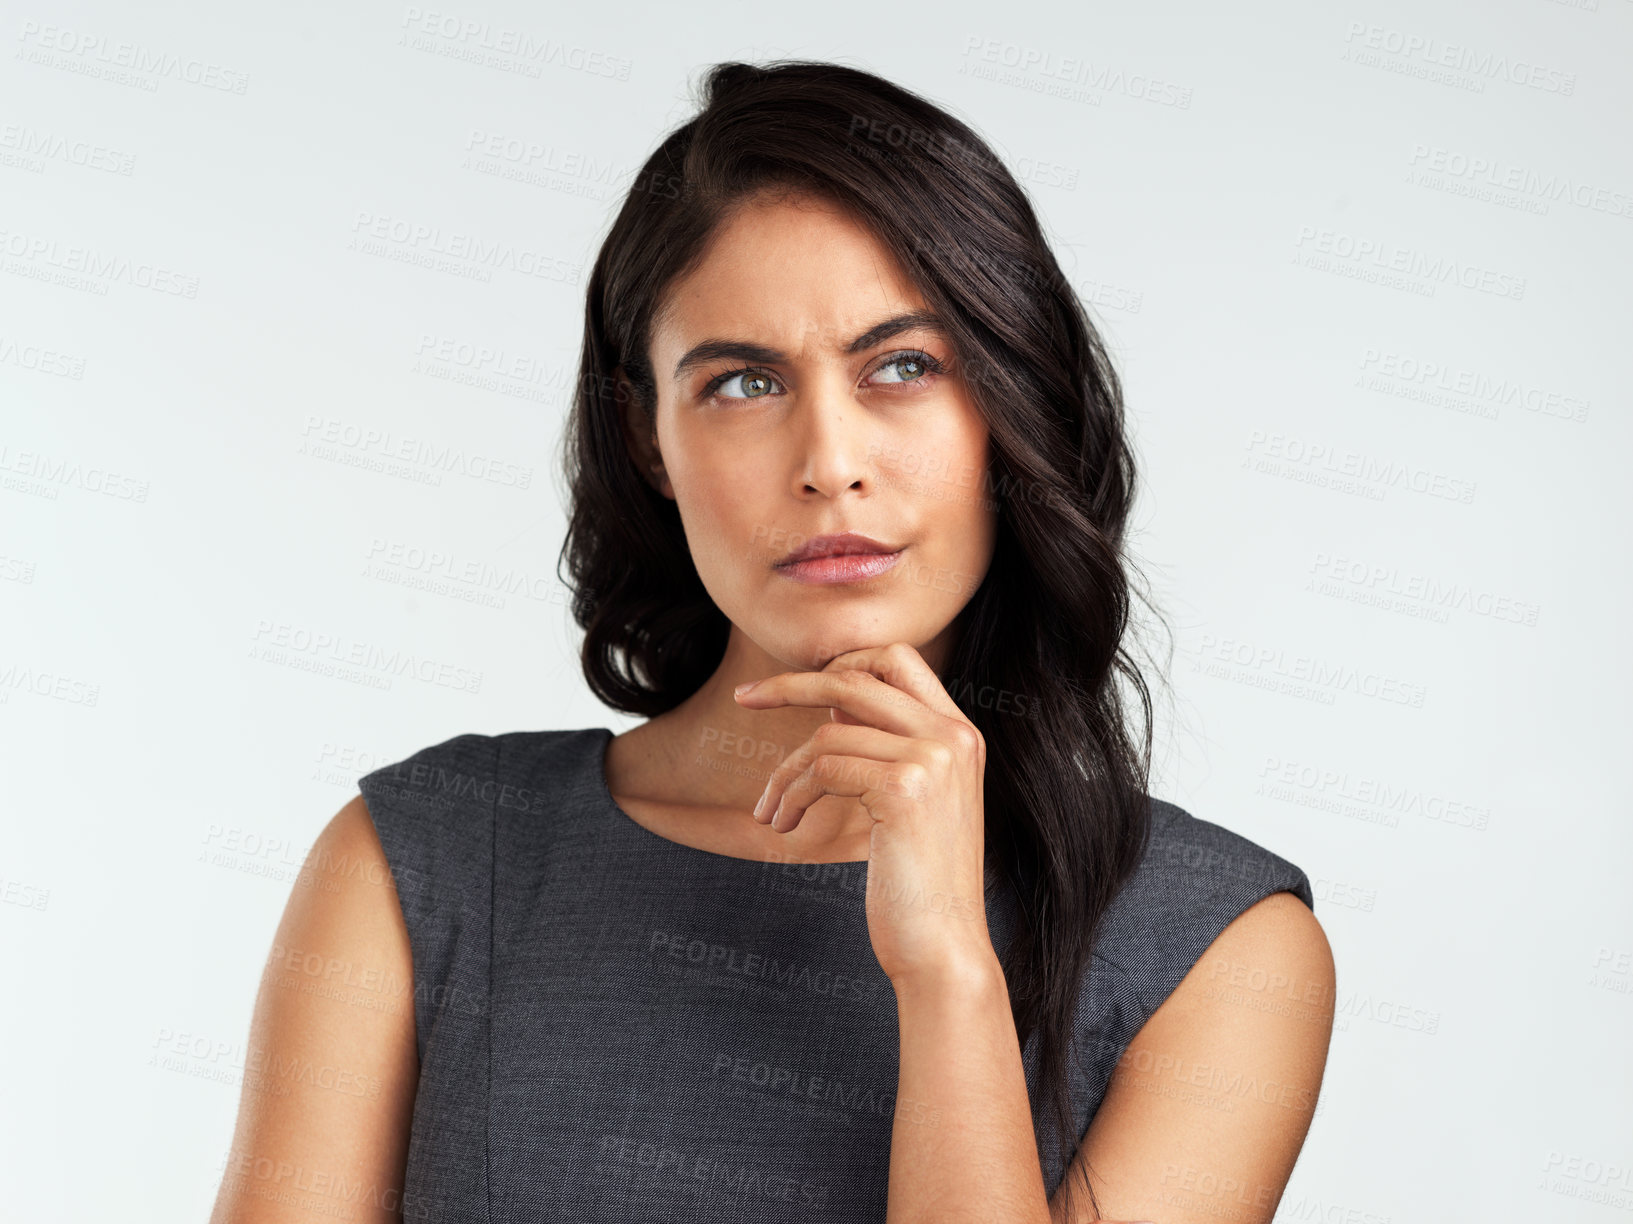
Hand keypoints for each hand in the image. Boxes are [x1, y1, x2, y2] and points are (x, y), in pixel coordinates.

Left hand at [732, 642, 993, 988]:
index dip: (842, 662)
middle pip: (858, 676)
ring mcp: (933, 759)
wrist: (944, 949)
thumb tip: (835, 701)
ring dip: (784, 773)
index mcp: (960, 735)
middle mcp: (954, 737)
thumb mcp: (911, 802)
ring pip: (828, 732)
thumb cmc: (920, 885)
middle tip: (744, 698)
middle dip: (792, 683)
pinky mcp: (904, 788)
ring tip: (770, 812)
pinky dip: (790, 794)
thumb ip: (888, 746)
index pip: (899, 659)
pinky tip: (783, 826)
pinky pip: (822, 768)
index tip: (792, 686)